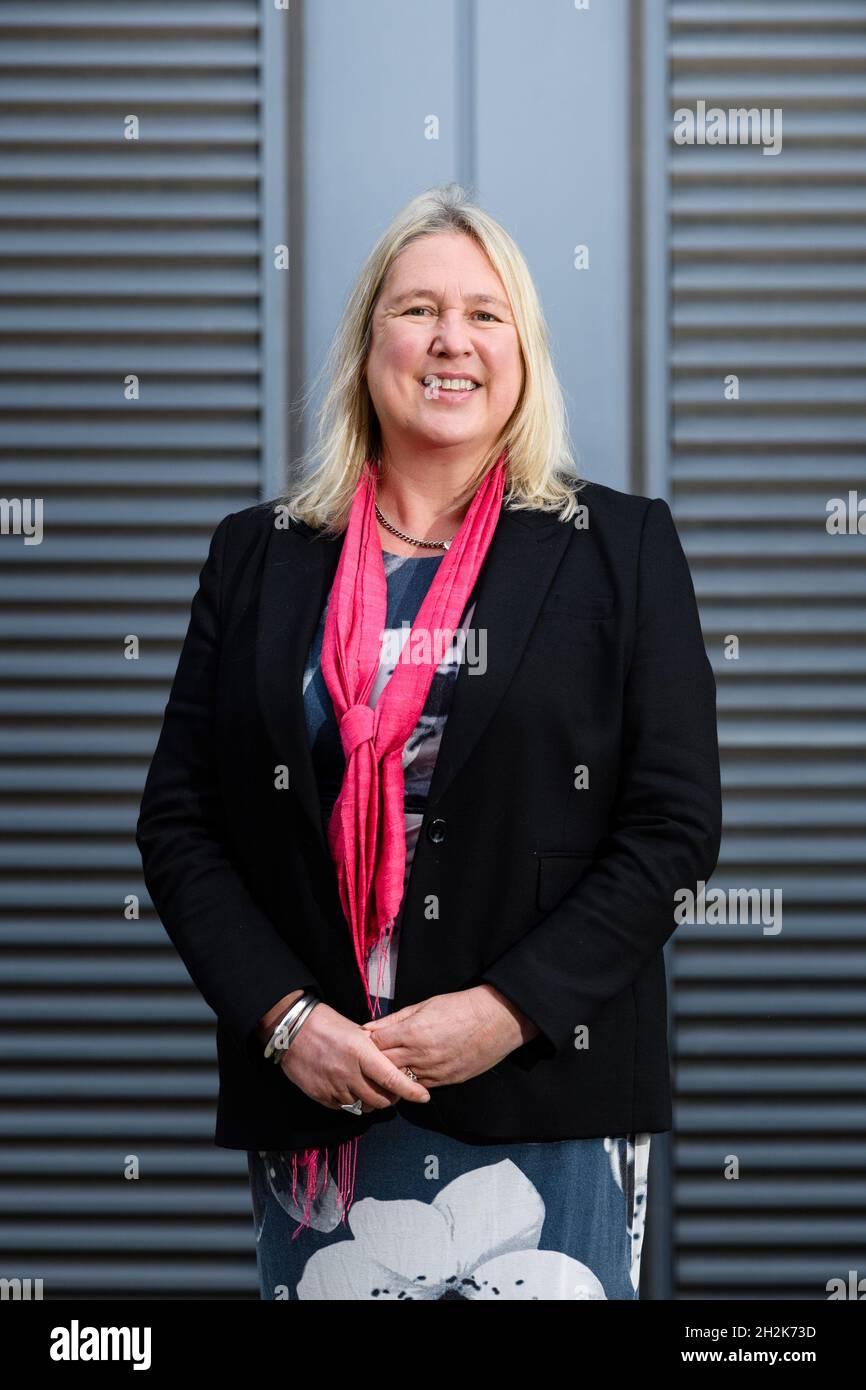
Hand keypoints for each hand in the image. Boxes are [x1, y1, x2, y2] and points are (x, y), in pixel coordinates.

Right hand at [273, 1001, 431, 1113]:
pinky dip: (350, 1102)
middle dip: (391, 1099)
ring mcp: (333, 1087)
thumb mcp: (356, 1031)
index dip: (410, 1091)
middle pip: (379, 1100)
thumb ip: (373, 1049)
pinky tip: (350, 1089)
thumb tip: (390, 1062)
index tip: (423, 1097)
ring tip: (370, 1090)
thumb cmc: (327, 1024)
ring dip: (370, 1102)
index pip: (391, 1079)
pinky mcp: (320, 1096)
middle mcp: (348, 1073)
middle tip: (393, 1092)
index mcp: (360, 1053)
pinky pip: (343, 1107)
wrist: (292, 1030)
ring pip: (361, 1107)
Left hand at [360, 986, 539, 1087]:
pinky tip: (407, 1077)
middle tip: (367, 1062)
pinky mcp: (446, 1081)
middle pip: (383, 1065)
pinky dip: (410, 1083)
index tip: (363, 1043)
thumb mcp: (424, 1006)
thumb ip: (394, 1019)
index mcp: (412, 1032)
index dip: (367, 1043)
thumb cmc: (460, 1007)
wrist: (495, 1020)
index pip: (376, 1044)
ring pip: (400, 1081)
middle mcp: (420, 1054)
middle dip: (373, 1063)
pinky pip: (419, 1087)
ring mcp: (434, 1070)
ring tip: (383, 1073)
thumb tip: (369, 1027)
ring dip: (391, 1077)